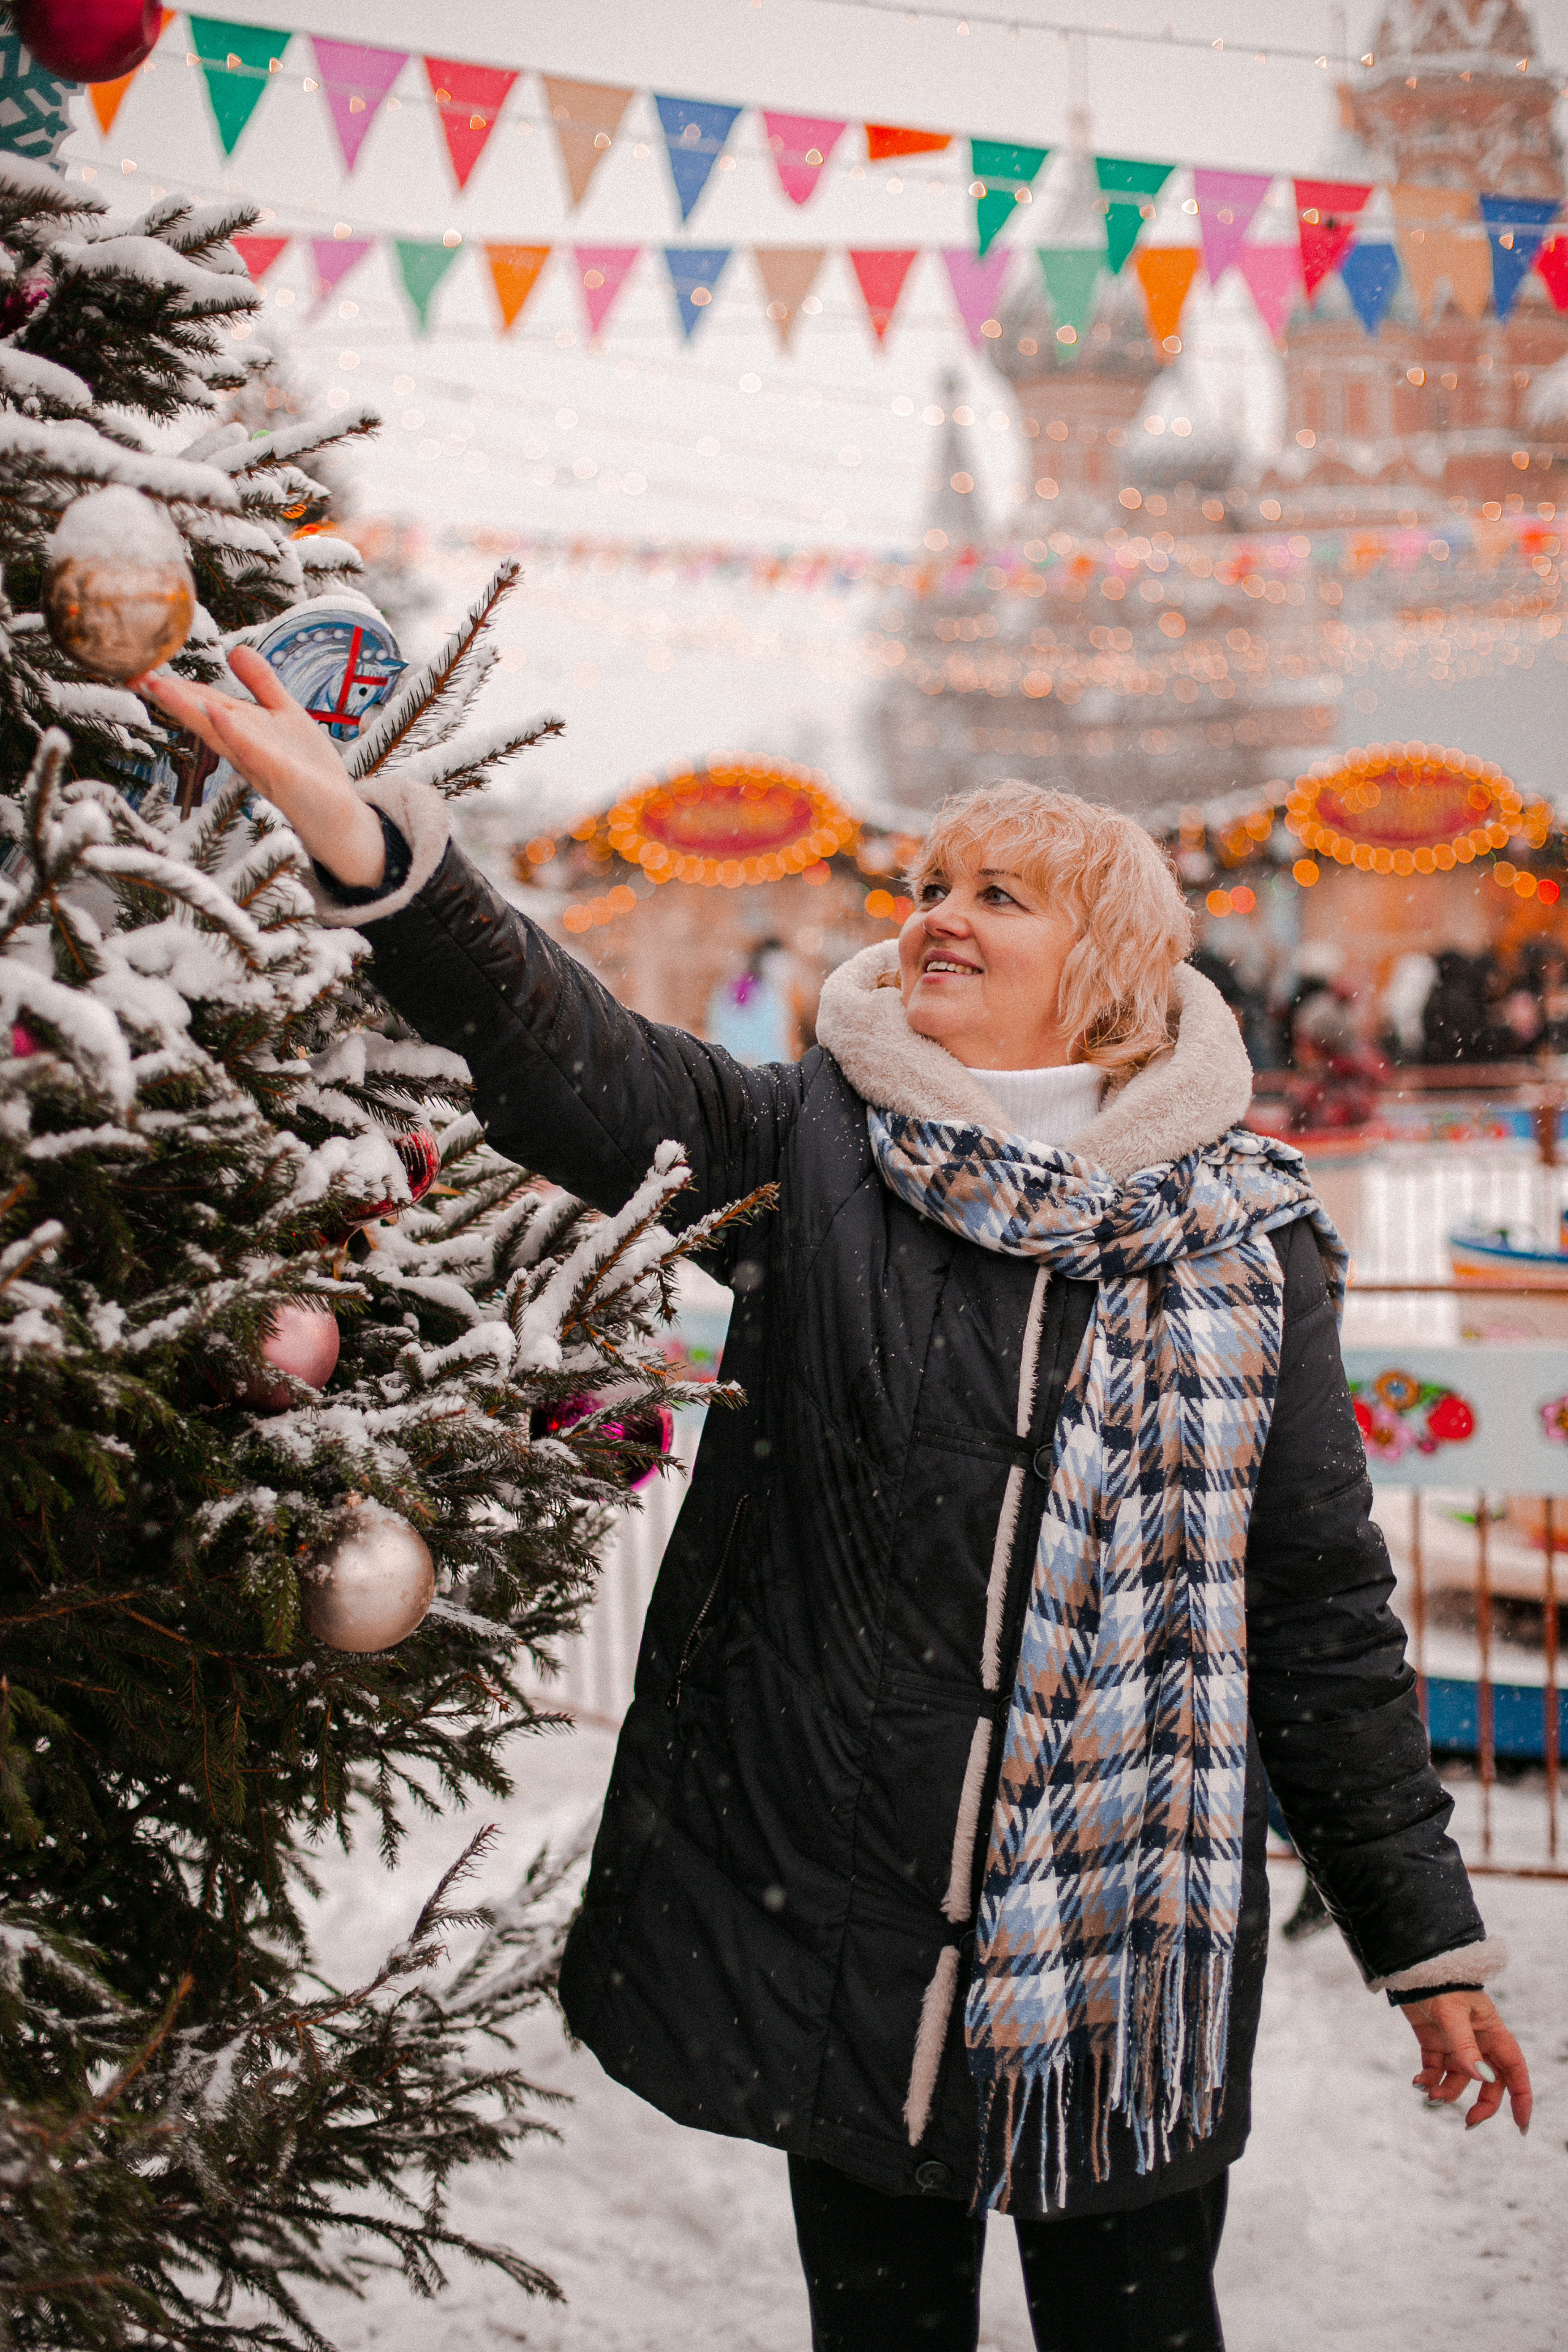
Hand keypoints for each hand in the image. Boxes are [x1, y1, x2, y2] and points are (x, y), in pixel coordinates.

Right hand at [131, 647, 386, 888]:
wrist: (337, 815)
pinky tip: (218, 714)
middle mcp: (244, 747)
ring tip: (163, 688)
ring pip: (220, 733)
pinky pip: (255, 752)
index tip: (141, 669)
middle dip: (171, 697)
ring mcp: (261, 763)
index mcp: (243, 730)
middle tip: (136, 676)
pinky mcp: (283, 775)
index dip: (175, 686)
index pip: (204, 703)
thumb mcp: (284, 714)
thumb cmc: (306, 768)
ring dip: (192, 710)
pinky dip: (235, 733)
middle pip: (203, 716)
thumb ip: (262, 684)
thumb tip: (235, 649)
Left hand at [1403, 1990, 1530, 2133]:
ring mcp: (1454, 2043)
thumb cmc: (1439, 1983)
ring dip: (1447, 2092)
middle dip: (1481, 2105)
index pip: (1514, 2069)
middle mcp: (1477, 2041)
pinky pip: (1435, 2070)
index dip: (1521, 2097)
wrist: (1410, 1967)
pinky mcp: (1433, 2042)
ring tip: (1430, 2094)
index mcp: (1492, 2032)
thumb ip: (1465, 2047)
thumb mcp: (1452, 2014)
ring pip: (1459, 2080)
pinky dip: (1428, 2080)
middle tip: (1468, 2123)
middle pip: (1488, 2082)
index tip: (1521, 2125)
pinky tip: (1417, 2084)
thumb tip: (1482, 2079)